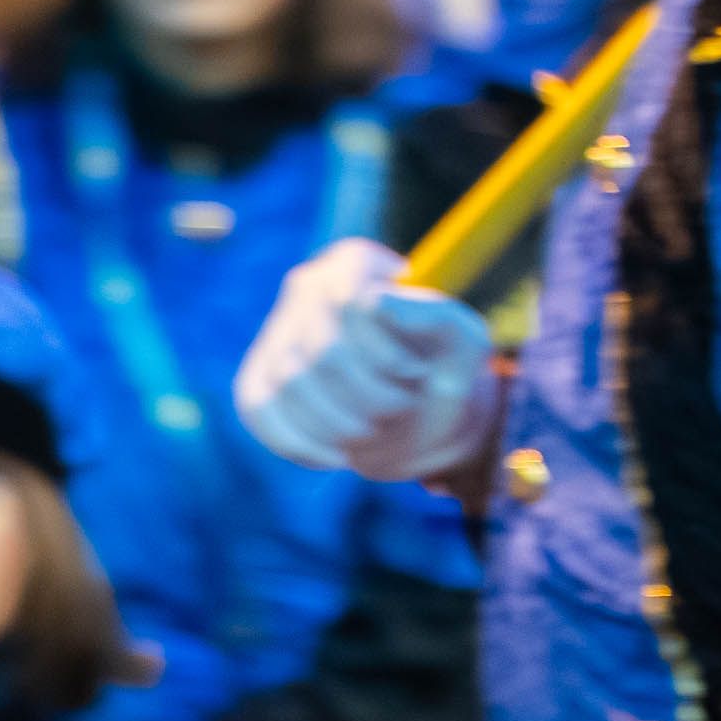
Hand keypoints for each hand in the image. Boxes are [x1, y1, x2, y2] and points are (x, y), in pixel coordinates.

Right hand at [237, 238, 502, 481]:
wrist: (419, 418)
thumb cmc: (442, 373)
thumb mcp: (464, 345)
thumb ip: (435, 317)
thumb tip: (372, 301)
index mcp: (355, 265)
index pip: (351, 304)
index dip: (386, 354)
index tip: (418, 372)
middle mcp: (306, 288)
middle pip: (324, 353)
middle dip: (371, 398)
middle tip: (401, 409)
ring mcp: (275, 335)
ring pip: (290, 385)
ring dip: (342, 424)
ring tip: (373, 429)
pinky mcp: (256, 380)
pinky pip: (260, 412)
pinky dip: (301, 444)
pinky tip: (336, 456)